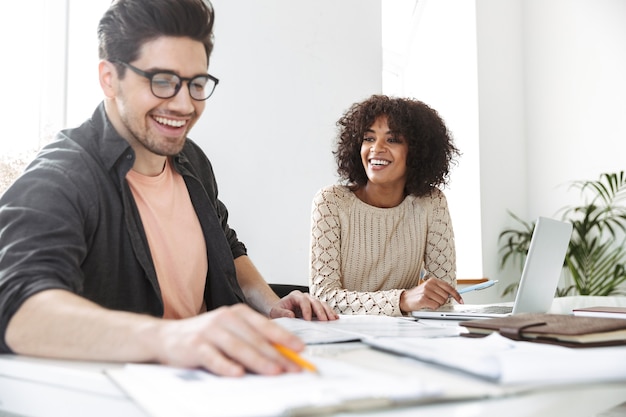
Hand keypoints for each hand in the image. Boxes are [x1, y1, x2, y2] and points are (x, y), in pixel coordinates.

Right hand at [154, 304, 304, 376]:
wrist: (165, 336)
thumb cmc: (204, 336)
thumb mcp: (230, 331)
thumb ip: (252, 339)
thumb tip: (282, 355)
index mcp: (238, 313)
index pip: (266, 326)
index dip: (285, 338)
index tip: (300, 349)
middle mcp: (225, 318)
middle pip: (255, 339)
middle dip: (277, 354)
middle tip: (293, 367)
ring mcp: (209, 331)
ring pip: (238, 347)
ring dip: (258, 360)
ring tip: (274, 371)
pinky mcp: (195, 346)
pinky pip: (213, 357)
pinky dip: (226, 366)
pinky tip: (238, 373)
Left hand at [269, 290, 338, 320]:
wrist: (281, 311)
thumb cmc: (279, 310)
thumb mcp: (276, 312)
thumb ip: (282, 313)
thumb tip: (291, 315)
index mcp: (295, 296)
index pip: (303, 300)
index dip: (306, 309)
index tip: (308, 319)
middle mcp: (305, 297)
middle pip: (315, 301)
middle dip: (320, 311)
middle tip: (324, 321)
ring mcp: (312, 301)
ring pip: (322, 304)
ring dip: (328, 312)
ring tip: (332, 320)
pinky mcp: (316, 307)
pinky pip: (325, 308)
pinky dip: (330, 313)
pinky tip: (334, 318)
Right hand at [399, 278, 462, 312]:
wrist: (405, 299)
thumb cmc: (418, 295)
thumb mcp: (429, 288)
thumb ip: (440, 290)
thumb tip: (452, 295)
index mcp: (433, 281)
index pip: (449, 288)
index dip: (456, 295)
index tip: (461, 300)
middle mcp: (430, 284)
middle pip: (446, 297)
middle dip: (442, 301)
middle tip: (434, 301)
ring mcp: (426, 291)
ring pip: (441, 302)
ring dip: (437, 305)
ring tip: (429, 302)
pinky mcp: (423, 299)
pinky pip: (435, 306)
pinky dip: (432, 307)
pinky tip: (427, 305)